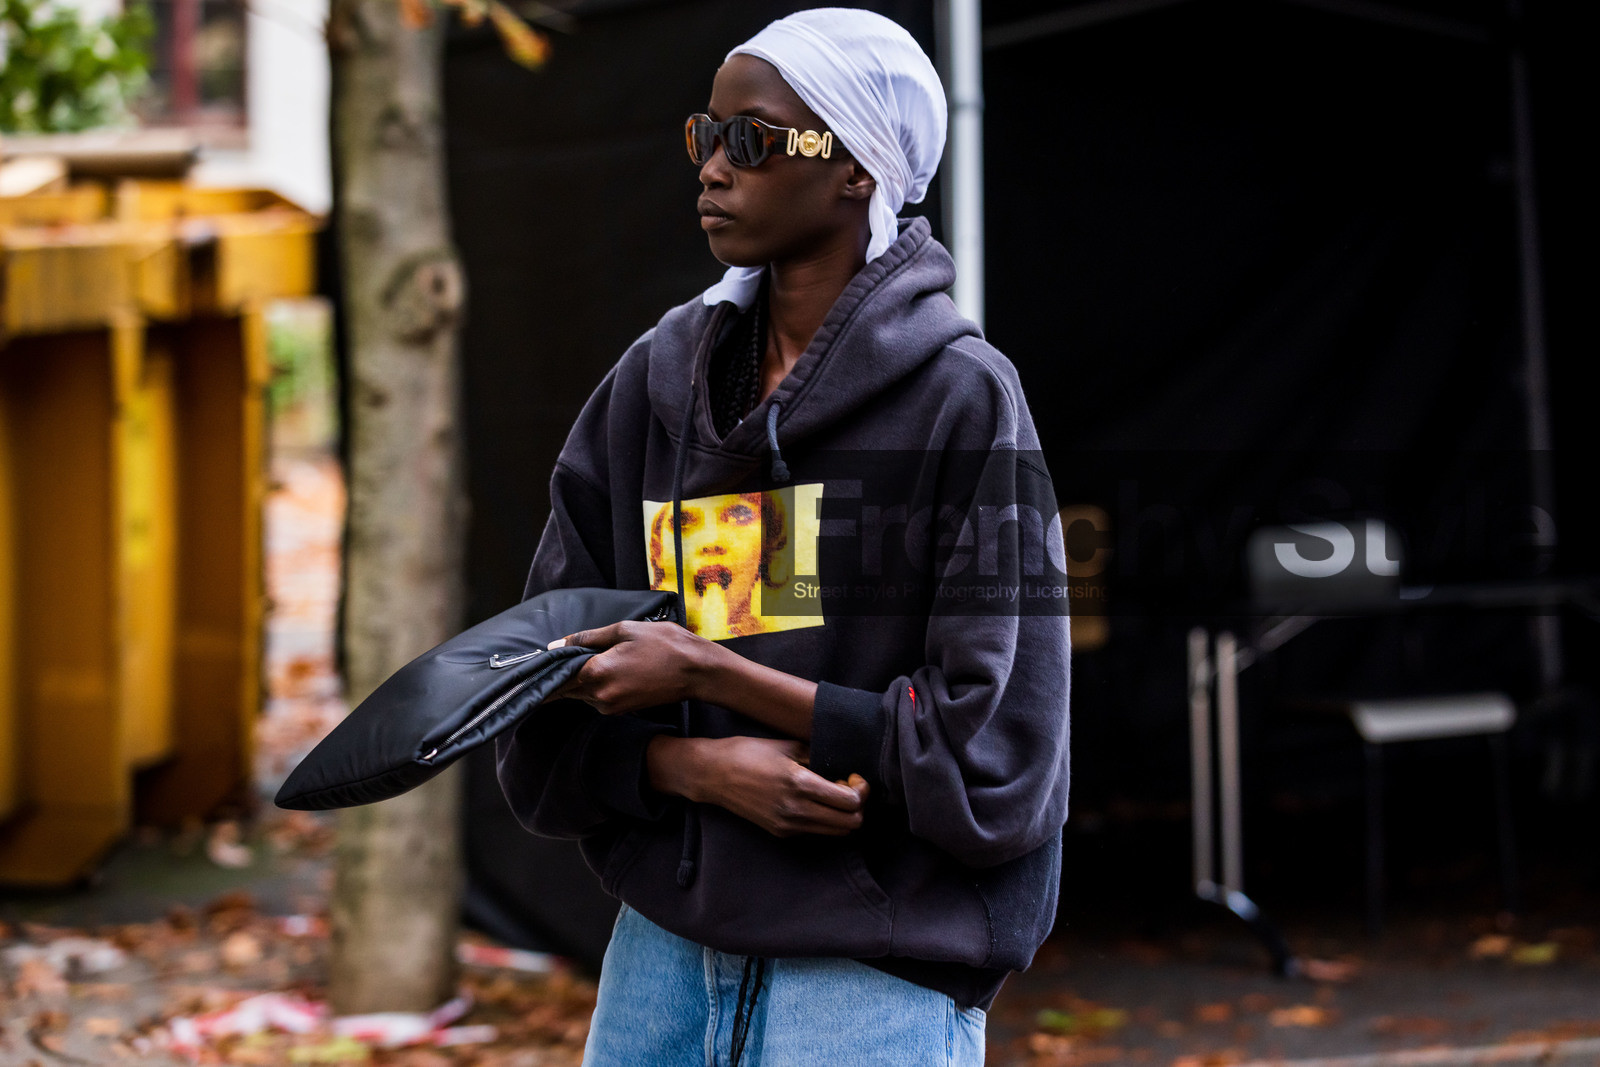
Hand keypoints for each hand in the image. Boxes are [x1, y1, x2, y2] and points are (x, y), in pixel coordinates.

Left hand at [552, 621, 716, 714]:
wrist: (696, 671)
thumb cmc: (665, 645)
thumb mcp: (625, 630)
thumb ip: (587, 638)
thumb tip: (556, 643)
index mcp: (596, 672)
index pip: (558, 675)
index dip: (552, 665)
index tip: (546, 659)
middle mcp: (600, 695)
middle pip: (567, 687)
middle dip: (566, 673)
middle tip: (578, 654)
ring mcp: (611, 706)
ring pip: (582, 694)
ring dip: (584, 680)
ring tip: (603, 659)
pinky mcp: (622, 711)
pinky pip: (598, 699)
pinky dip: (598, 686)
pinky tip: (613, 670)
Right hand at [649, 736, 869, 837]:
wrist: (714, 775)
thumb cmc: (749, 753)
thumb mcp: (788, 746)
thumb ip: (818, 757)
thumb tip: (843, 767)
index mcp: (800, 784)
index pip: (850, 802)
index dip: (861, 790)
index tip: (853, 776)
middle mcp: (796, 810)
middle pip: (850, 824)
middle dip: (857, 806)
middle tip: (847, 788)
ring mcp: (788, 825)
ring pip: (836, 833)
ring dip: (842, 816)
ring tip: (831, 796)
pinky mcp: (780, 832)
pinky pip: (816, 832)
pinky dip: (825, 821)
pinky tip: (815, 802)